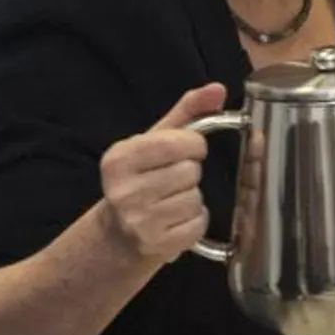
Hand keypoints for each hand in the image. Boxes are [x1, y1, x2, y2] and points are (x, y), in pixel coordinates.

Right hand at [99, 84, 227, 260]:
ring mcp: (138, 220)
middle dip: (190, 175)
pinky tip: (175, 220)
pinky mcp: (155, 244)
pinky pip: (198, 224)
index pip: (180, 142)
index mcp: (120, 158)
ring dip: (192, 199)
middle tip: (171, 182)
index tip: (184, 152)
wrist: (117, 235)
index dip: (193, 146)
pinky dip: (194, 222)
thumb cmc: (139, 180)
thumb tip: (218, 89)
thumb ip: (188, 112)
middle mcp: (124, 190)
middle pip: (191, 172)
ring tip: (171, 202)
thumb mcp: (153, 141)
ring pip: (196, 199)